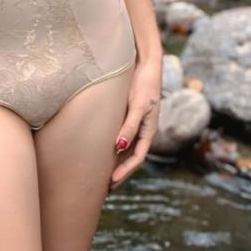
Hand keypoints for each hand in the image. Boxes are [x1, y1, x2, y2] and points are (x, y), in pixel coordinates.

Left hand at [110, 59, 161, 187]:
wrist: (146, 64)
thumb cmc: (145, 84)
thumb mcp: (138, 106)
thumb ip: (129, 126)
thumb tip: (119, 148)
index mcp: (149, 131)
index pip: (137, 158)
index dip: (125, 171)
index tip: (112, 182)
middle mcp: (143, 130)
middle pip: (132, 157)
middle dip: (120, 172)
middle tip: (105, 186)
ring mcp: (136, 123)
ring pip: (126, 147)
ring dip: (116, 160)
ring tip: (102, 172)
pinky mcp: (128, 114)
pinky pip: (121, 135)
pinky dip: (113, 146)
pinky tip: (102, 149)